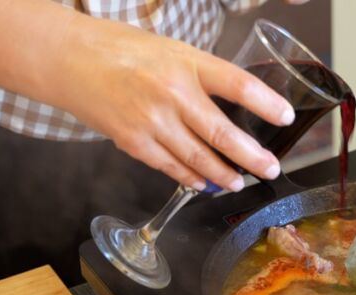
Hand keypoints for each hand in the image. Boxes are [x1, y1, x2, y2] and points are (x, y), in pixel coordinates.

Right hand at [57, 16, 293, 191]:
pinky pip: (171, 167)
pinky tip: (203, 183)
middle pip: (223, 132)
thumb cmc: (122, 50)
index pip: (238, 84)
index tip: (286, 116)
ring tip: (239, 182)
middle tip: (270, 169)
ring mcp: (152, 120)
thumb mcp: (171, 49)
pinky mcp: (134, 142)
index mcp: (187, 62)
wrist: (69, 59)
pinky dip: (191, 177)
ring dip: (223, 175)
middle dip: (252, 157)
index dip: (267, 103)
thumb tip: (236, 102)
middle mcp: (172, 92)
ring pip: (199, 158)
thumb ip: (201, 74)